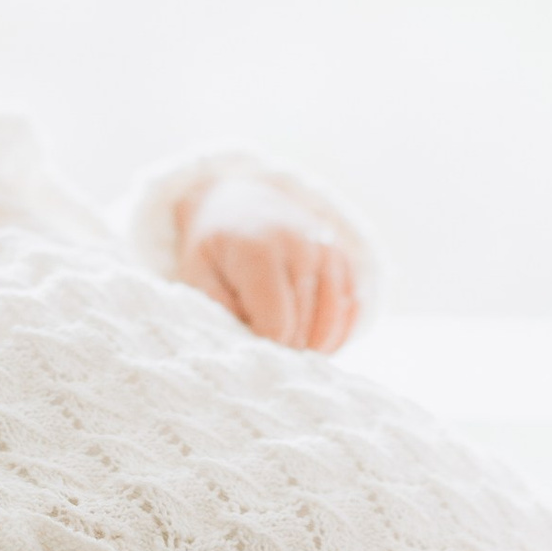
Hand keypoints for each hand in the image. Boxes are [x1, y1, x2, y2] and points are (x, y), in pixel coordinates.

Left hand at [176, 170, 360, 351]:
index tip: (247, 343)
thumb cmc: (217, 247)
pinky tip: (312, 336)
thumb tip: (250, 342)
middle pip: (305, 328)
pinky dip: (336, 332)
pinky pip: (353, 310)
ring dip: (312, 345)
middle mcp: (302, 248)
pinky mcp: (345, 259)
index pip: (276, 326)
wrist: (243, 201)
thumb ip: (219, 310)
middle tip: (263, 344)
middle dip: (284, 348)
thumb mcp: (198, 274)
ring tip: (286, 345)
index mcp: (260, 251)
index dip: (263, 347)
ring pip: (333, 322)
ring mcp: (328, 252)